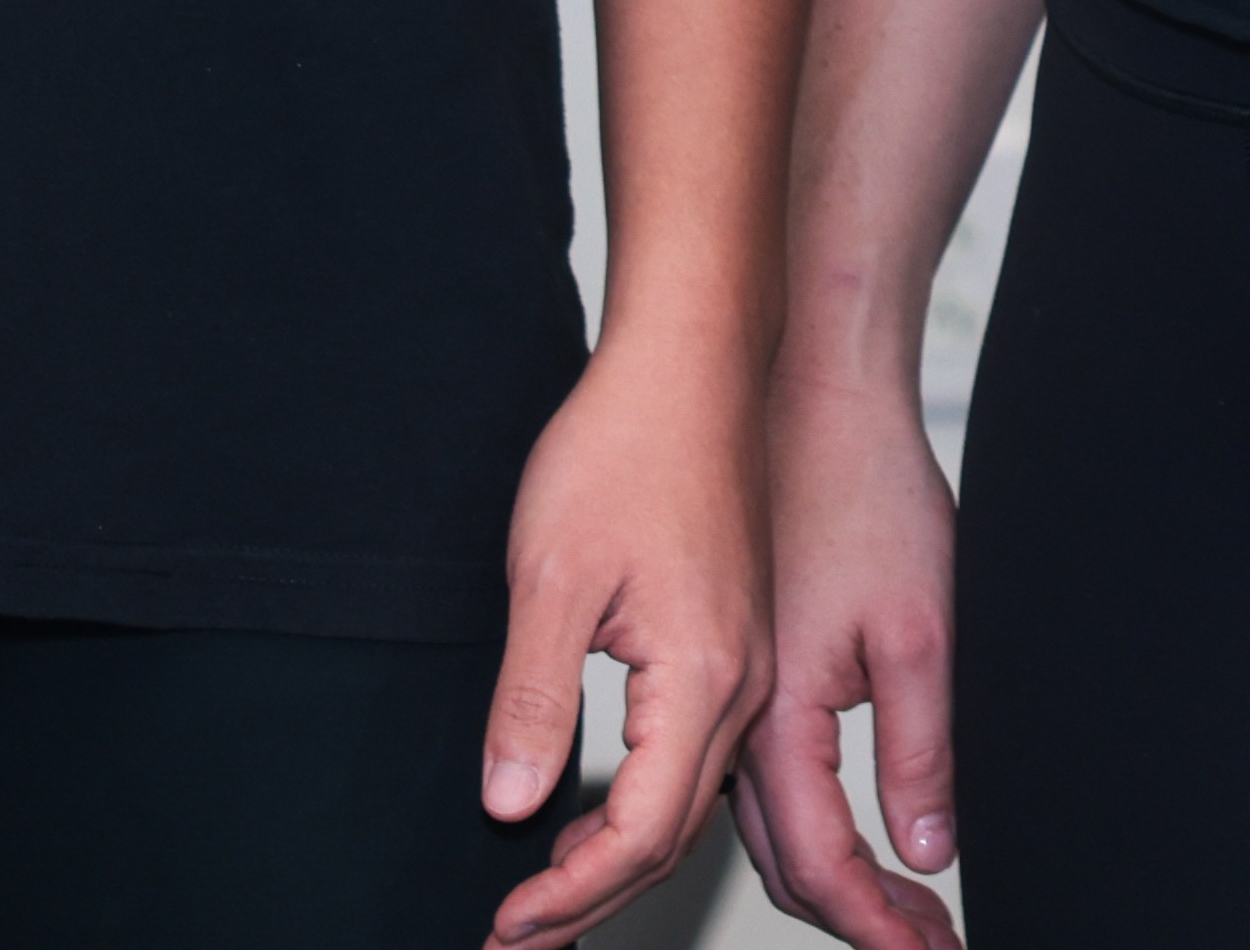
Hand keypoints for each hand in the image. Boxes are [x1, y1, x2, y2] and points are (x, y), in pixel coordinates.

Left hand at [483, 338, 764, 949]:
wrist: (691, 359)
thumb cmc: (625, 445)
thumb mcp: (550, 576)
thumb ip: (534, 699)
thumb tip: (508, 803)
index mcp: (703, 677)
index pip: (640, 834)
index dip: (568, 894)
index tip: (505, 925)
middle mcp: (740, 683)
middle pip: (672, 837)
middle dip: (589, 902)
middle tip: (512, 942)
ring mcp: (745, 662)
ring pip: (687, 802)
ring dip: (615, 862)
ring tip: (542, 903)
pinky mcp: (734, 638)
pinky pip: (695, 757)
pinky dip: (641, 807)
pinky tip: (589, 814)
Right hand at [734, 360, 970, 949]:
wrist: (803, 390)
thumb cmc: (864, 487)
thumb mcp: (918, 628)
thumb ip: (919, 748)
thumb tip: (928, 851)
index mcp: (774, 717)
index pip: (821, 866)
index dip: (878, 928)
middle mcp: (735, 718)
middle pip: (787, 862)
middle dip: (859, 920)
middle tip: (927, 949)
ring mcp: (729, 692)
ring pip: (765, 825)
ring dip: (834, 879)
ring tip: (905, 913)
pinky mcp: (737, 663)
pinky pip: (755, 777)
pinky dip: (805, 822)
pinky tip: (848, 829)